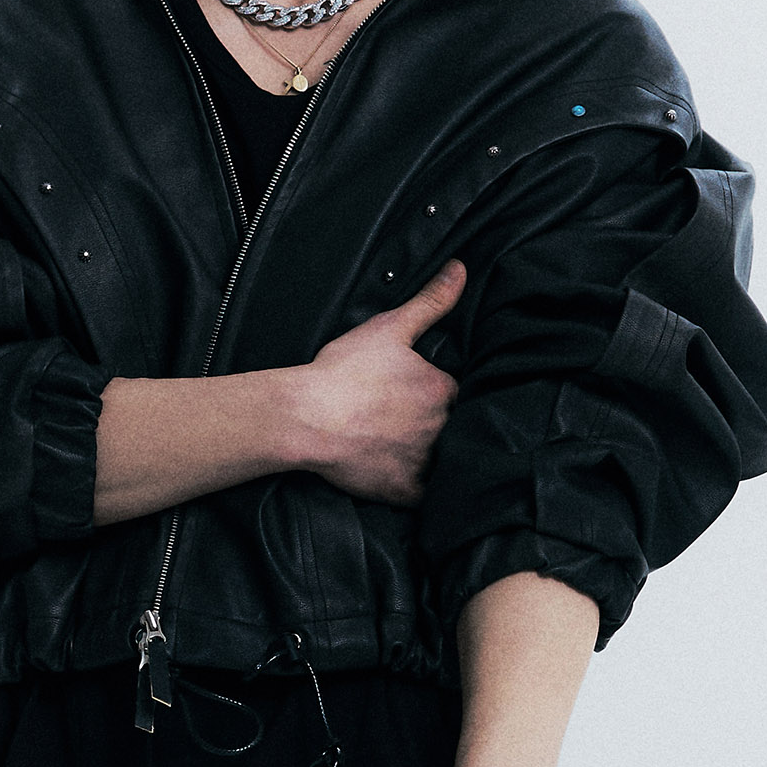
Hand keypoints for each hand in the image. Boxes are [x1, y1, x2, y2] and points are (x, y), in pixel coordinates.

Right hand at [288, 259, 464, 505]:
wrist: (306, 417)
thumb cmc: (343, 372)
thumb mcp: (389, 327)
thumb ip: (430, 301)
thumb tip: (461, 270)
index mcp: (443, 390)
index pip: (456, 394)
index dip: (436, 394)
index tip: (412, 394)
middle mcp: (442, 428)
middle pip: (452, 428)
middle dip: (435, 425)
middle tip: (400, 421)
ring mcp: (425, 462)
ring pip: (442, 462)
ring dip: (431, 457)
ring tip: (399, 447)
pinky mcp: (406, 491)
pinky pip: (426, 496)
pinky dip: (420, 490)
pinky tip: (403, 477)